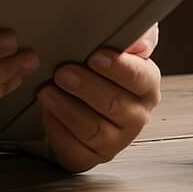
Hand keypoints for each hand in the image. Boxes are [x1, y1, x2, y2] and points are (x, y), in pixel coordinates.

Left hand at [35, 22, 161, 173]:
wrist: (76, 90)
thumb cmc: (99, 62)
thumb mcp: (117, 40)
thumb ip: (134, 34)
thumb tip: (139, 42)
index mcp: (146, 85)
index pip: (140, 79)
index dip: (119, 69)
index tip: (94, 57)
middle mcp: (136, 116)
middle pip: (115, 105)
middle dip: (86, 88)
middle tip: (62, 73)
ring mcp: (115, 141)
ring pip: (95, 131)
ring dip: (68, 109)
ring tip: (46, 91)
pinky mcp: (91, 157)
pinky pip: (76, 151)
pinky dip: (58, 131)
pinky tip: (46, 112)